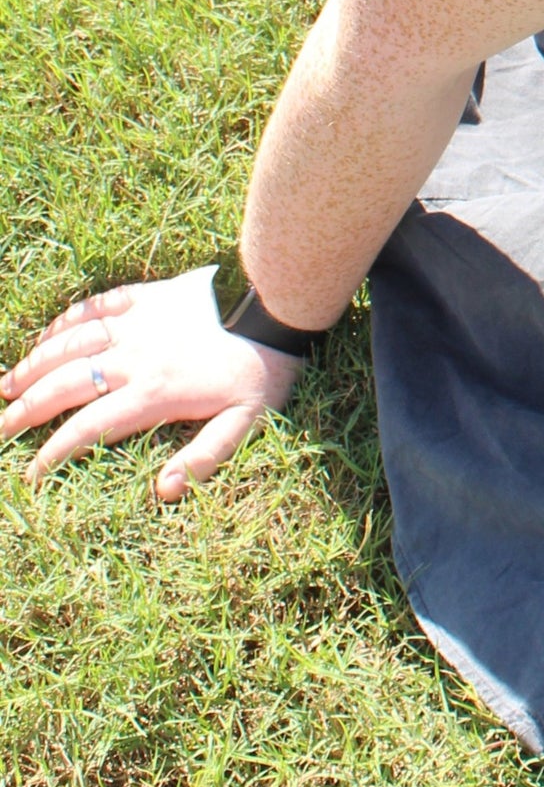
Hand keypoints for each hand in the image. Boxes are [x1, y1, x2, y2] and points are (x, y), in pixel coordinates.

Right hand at [1, 269, 304, 497]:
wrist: (274, 310)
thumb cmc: (260, 373)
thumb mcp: (245, 424)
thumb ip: (204, 459)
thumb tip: (164, 490)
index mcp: (152, 393)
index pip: (88, 428)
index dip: (54, 453)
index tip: (31, 472)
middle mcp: (133, 357)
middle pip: (65, 385)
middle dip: (26, 411)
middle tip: (2, 429)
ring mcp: (135, 323)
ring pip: (69, 343)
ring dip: (34, 365)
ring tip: (6, 386)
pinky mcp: (144, 296)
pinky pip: (93, 307)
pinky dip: (63, 323)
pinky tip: (45, 338)